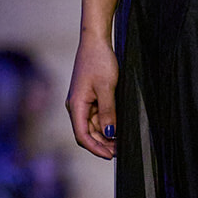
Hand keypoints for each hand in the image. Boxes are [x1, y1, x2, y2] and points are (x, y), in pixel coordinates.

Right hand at [66, 36, 118, 158]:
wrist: (95, 41)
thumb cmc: (99, 61)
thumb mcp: (107, 87)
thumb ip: (108, 111)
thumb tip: (109, 133)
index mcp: (76, 105)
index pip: (82, 135)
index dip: (96, 148)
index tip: (111, 155)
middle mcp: (76, 106)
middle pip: (87, 134)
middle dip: (102, 144)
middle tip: (120, 152)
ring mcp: (82, 102)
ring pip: (92, 127)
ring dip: (105, 136)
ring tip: (121, 143)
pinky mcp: (89, 98)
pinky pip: (96, 117)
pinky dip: (105, 125)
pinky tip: (117, 129)